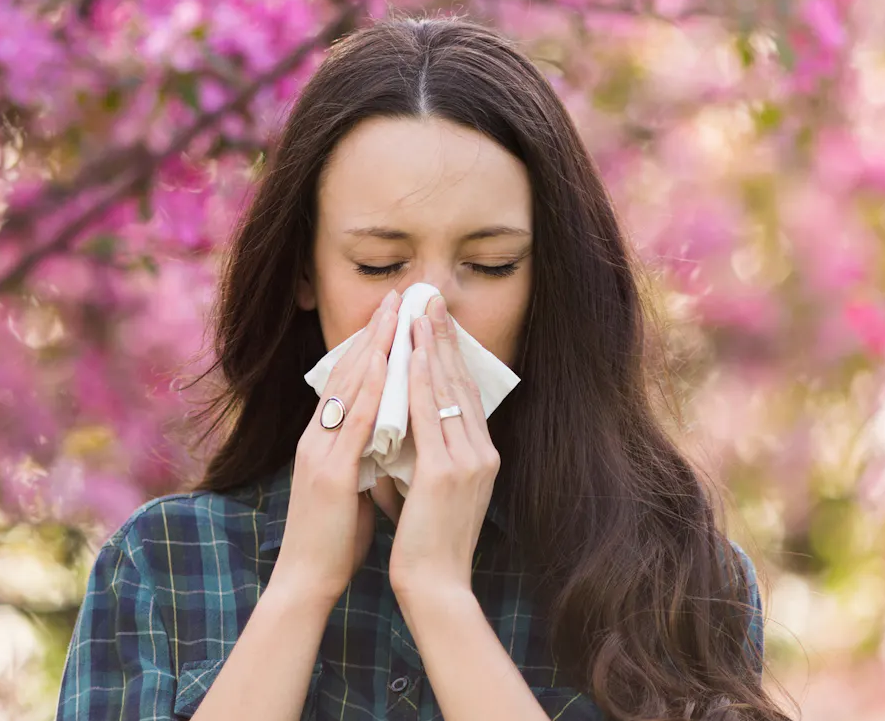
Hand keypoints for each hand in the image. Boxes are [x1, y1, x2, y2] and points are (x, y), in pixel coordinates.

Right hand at [271, 288, 401, 611]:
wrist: (307, 581)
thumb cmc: (333, 538)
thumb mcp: (351, 485)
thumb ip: (363, 456)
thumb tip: (388, 436)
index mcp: (322, 440)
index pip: (347, 381)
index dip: (369, 346)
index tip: (392, 315)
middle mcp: (316, 438)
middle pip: (345, 372)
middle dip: (373, 333)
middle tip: (397, 296)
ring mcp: (319, 452)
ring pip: (348, 388)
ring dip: (374, 347)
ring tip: (395, 313)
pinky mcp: (329, 473)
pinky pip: (354, 422)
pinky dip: (371, 389)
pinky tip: (386, 365)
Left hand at [388, 294, 499, 597]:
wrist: (436, 585)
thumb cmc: (427, 543)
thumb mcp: (431, 490)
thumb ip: (424, 457)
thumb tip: (402, 431)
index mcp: (481, 456)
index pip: (463, 393)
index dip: (449, 354)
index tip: (434, 321)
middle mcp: (482, 452)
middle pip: (460, 382)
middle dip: (443, 337)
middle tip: (429, 298)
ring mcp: (469, 461)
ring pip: (446, 391)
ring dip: (430, 347)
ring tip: (419, 311)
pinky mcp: (448, 472)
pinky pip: (431, 415)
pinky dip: (419, 380)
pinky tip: (410, 354)